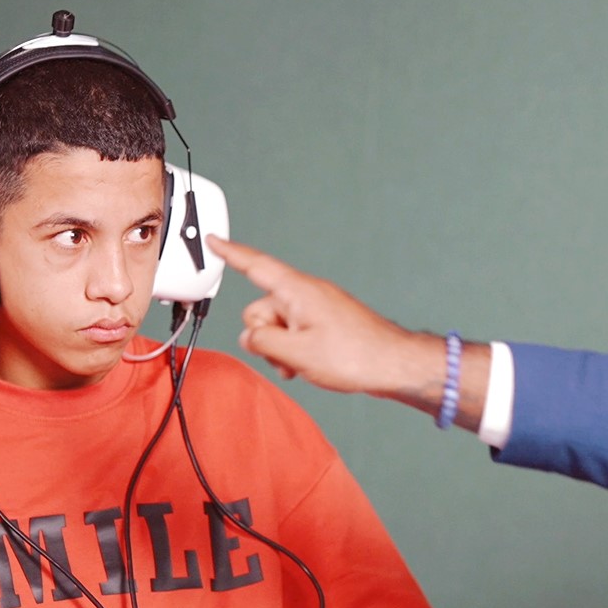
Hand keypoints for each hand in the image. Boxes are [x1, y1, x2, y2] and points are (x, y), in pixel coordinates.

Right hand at [207, 236, 440, 398]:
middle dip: (265, 335)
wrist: (393, 364)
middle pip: (262, 308)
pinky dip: (294, 350)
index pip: (256, 265)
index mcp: (298, 291)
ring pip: (278, 325)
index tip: (213, 240)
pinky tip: (306, 367)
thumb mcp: (296, 352)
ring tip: (302, 364)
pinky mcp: (327, 323)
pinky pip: (296, 332)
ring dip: (281, 348)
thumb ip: (263, 341)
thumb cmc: (355, 355)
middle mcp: (307, 294)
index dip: (231, 253)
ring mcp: (318, 308)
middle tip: (287, 355)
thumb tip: (251, 336)